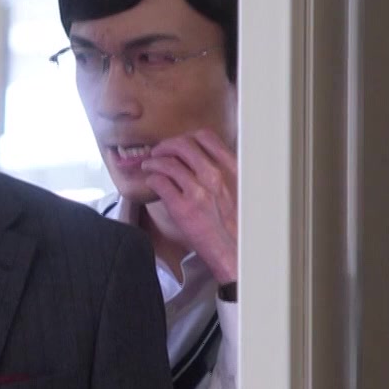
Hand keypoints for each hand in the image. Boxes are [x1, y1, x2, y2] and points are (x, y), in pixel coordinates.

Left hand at [141, 129, 238, 283]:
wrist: (234, 250)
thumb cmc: (237, 222)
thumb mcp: (239, 188)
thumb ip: (224, 171)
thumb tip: (203, 159)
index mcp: (230, 168)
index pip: (204, 137)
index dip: (185, 137)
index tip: (177, 145)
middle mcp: (215, 176)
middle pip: (182, 145)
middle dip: (165, 146)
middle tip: (157, 153)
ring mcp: (198, 191)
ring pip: (167, 163)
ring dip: (153, 161)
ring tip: (149, 166)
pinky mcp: (182, 208)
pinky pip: (160, 183)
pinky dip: (152, 178)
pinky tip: (151, 182)